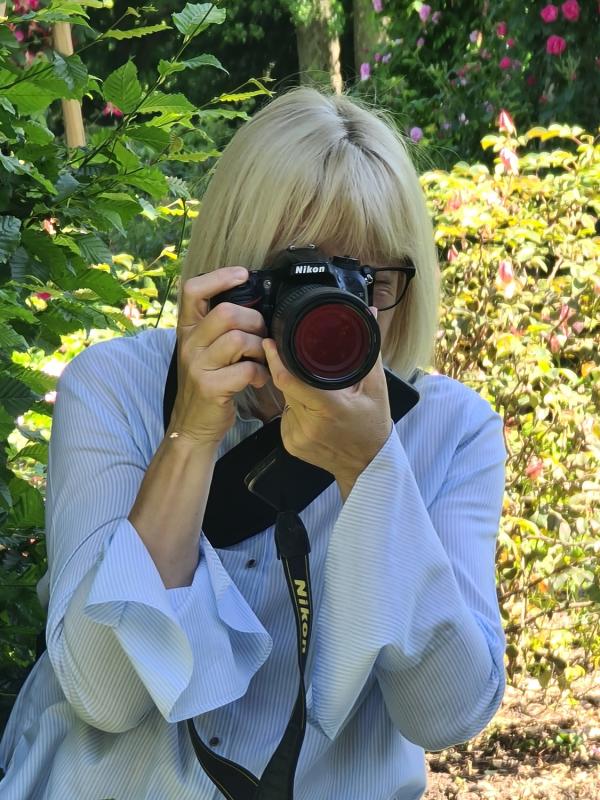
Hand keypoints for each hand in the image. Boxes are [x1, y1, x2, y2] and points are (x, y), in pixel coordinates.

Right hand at [169, 266, 270, 447]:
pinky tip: (258, 380)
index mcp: (187, 330)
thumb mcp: (206, 351)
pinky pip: (245, 369)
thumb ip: (220, 329)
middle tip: (262, 336)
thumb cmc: (208, 385)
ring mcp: (197, 366)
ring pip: (238, 339)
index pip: (193, 290)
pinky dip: (260, 373)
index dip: (219, 277)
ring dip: (259, 349)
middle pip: (226, 313)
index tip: (243, 275)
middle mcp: (188, 344)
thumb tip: (256, 306)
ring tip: (261, 360)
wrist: (193, 427)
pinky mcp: (209, 387)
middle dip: (255, 321)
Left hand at [262, 308, 392, 495]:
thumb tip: (368, 314)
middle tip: (297, 359)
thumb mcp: (376, 388)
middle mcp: (308, 424)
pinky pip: (286, 414)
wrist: (367, 465)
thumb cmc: (373, 425)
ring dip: (294, 389)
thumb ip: (368, 350)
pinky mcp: (289, 443)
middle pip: (287, 386)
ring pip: (285, 399)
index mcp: (329, 408)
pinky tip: (312, 410)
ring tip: (315, 390)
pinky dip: (295, 407)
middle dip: (289, 370)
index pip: (290, 380)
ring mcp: (296, 436)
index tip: (270, 342)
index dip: (276, 359)